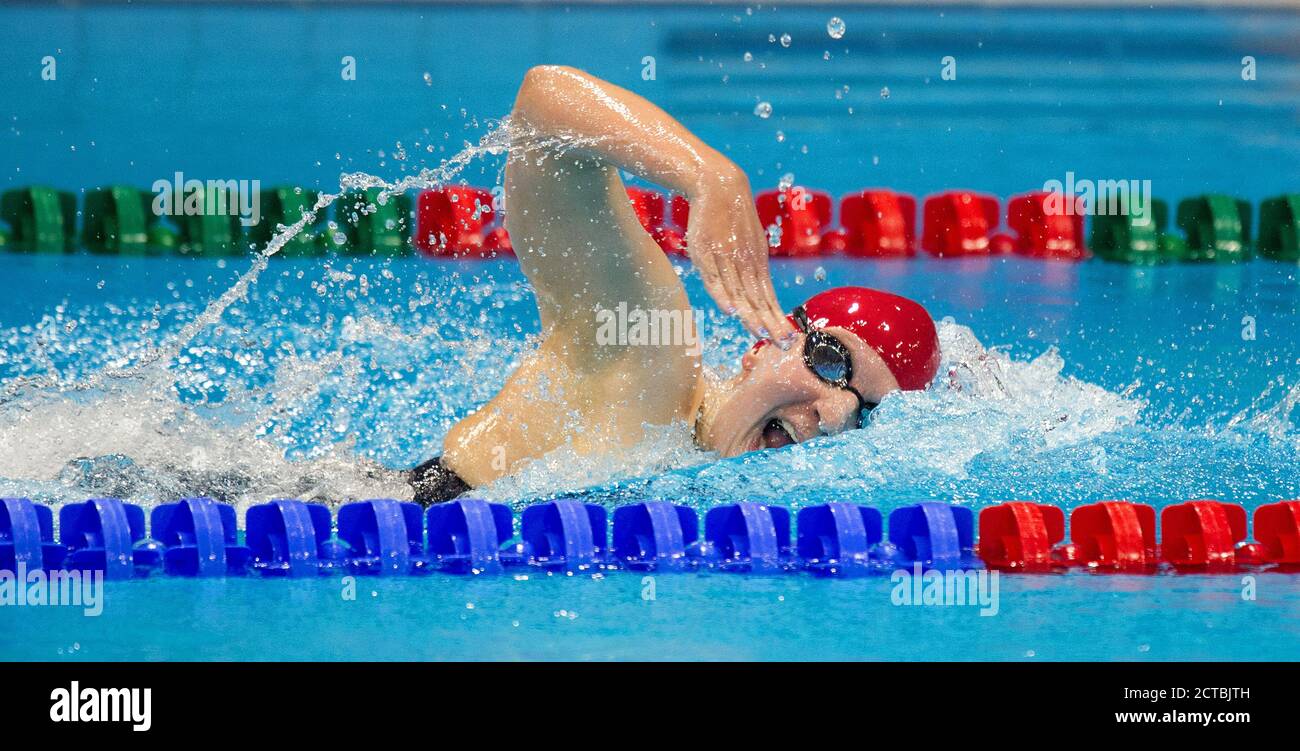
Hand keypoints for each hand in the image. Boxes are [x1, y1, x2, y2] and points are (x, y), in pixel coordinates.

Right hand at [686, 165, 794, 344]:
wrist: (718, 185)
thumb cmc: (731, 218)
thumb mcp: (748, 242)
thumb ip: (752, 266)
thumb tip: (758, 293)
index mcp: (756, 263)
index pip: (768, 297)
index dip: (777, 319)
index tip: (788, 339)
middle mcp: (745, 263)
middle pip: (758, 299)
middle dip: (771, 323)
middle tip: (783, 344)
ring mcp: (725, 258)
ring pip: (739, 291)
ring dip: (750, 314)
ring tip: (761, 335)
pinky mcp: (705, 252)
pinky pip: (714, 277)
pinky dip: (722, 294)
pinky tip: (730, 310)